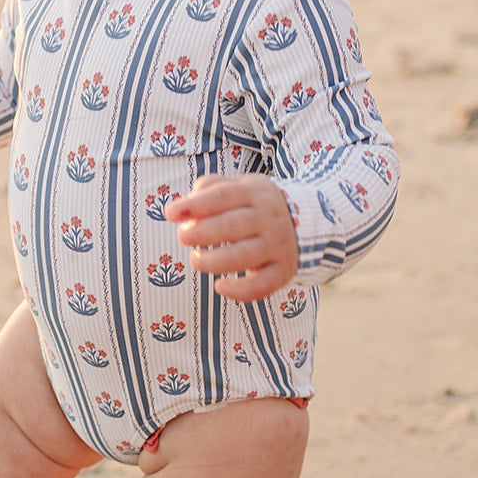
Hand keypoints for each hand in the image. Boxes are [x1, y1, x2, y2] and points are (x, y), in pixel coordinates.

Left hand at [165, 174, 298, 300]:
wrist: (306, 220)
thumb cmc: (255, 205)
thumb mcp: (240, 186)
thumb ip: (212, 188)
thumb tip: (187, 205)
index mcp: (256, 193)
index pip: (223, 196)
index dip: (195, 205)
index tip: (170, 213)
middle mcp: (270, 218)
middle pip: (233, 225)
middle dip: (201, 233)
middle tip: (183, 237)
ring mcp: (279, 245)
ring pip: (244, 256)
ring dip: (213, 261)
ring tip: (195, 259)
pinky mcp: (283, 270)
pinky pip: (262, 285)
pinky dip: (239, 291)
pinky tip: (219, 287)